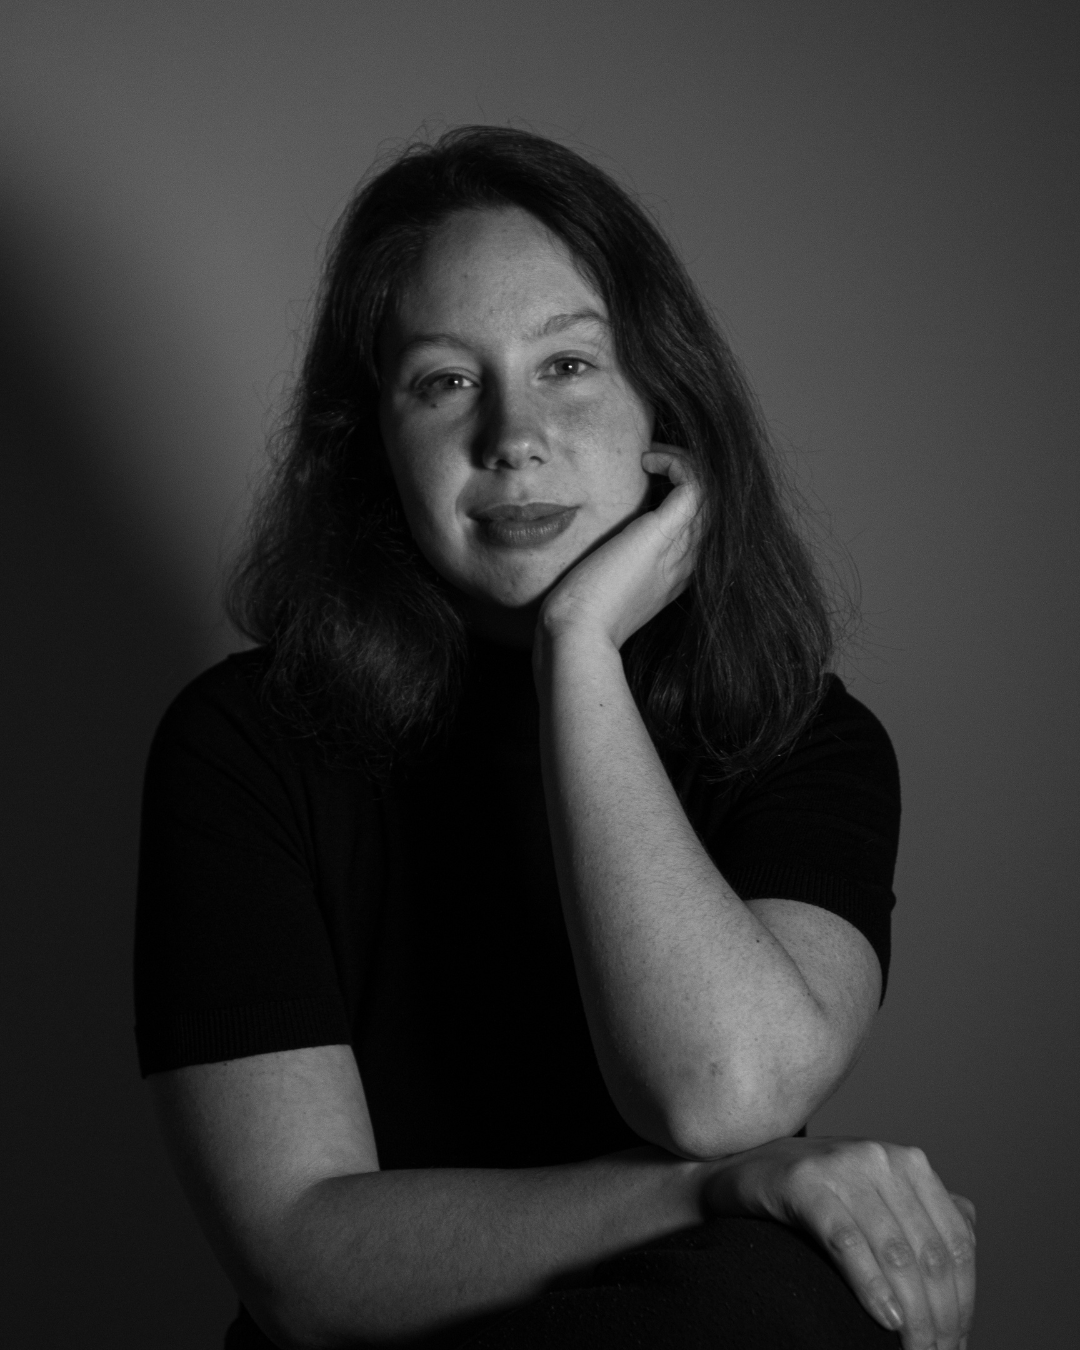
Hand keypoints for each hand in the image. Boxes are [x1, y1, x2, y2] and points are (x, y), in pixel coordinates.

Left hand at [537, 444, 701, 649]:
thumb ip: (615, 567)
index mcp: (676, 576)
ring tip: (654, 454)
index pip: (699, 528)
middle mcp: (687, 562)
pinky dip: (677, 463)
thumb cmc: (581, 615)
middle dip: (691, 476)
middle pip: (713, 507)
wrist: (579, 632)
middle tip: (659, 459)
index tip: (654, 481)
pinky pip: (694, 485)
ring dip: (686, 463)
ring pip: (712, 492)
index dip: (684, 499)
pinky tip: (648, 460)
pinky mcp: (663, 533)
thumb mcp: (607, 587)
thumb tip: (601, 551)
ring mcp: (680, 548)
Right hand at [702, 1136, 975, 1348]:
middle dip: (940, 1318)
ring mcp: (843, 1166)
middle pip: (929, 1254)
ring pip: (896, 1254)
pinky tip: (885, 1319)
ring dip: (912, 1315)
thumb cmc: (814, 1194)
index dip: (964, 1301)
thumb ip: (920, 1212)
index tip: (957, 1343)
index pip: (956, 1243)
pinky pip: (849, 1242)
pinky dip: (872, 1286)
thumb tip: (971, 1244)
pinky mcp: (805, 1183)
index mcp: (909, 1163)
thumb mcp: (874, 1196)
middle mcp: (882, 1158)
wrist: (739, 1173)